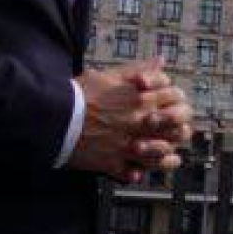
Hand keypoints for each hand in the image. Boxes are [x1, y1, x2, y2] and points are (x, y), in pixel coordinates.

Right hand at [69, 59, 193, 181]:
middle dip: (179, 127)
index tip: (171, 103)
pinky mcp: (113, 162)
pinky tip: (140, 171)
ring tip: (164, 152)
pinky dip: (138, 172)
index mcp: (140, 98)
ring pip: (163, 152)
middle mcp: (138, 122)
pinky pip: (136, 172)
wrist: (52, 117)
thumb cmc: (78, 95)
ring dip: (166, 152)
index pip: (176, 96)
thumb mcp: (108, 75)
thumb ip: (137, 69)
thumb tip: (159, 61)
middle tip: (177, 129)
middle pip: (177, 126)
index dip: (176, 99)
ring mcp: (128, 144)